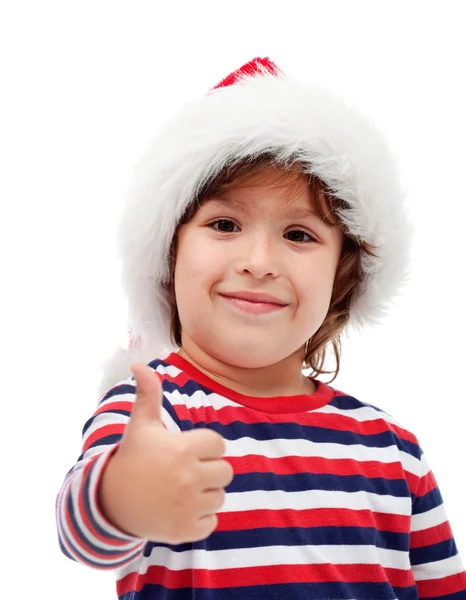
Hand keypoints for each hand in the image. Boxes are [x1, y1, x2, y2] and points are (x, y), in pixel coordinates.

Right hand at [98, 363, 233, 543]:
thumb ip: (148, 395)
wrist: (110, 502)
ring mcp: (188, 506)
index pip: (219, 444)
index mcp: (183, 449)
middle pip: (225, 471)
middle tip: (185, 472)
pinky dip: (200, 519)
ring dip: (205, 494)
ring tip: (180, 491)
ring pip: (220, 497)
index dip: (204, 447)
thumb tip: (138, 364)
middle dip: (209, 470)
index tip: (185, 451)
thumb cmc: (132, 458)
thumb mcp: (140, 426)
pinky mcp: (186, 530)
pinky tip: (179, 510)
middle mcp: (189, 478)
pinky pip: (212, 522)